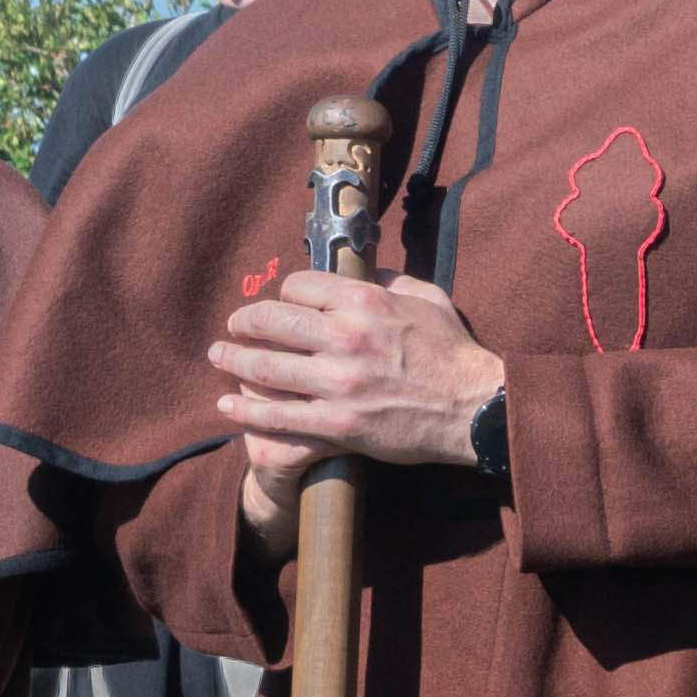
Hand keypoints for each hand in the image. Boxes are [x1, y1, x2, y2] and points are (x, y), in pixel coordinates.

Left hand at [211, 267, 508, 473]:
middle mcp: (346, 337)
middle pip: (269, 321)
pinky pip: (276, 415)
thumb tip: (364, 273)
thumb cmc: (455, 354)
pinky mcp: (336, 423)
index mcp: (366, 302)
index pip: (296, 286)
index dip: (282, 294)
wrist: (477, 410)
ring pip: (263, 366)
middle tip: (233, 329)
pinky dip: (245, 408)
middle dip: (243, 323)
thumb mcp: (429, 300)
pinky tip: (228, 404)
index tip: (280, 305)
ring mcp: (338, 383)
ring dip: (233, 360)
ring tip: (219, 357)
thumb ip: (391, 281)